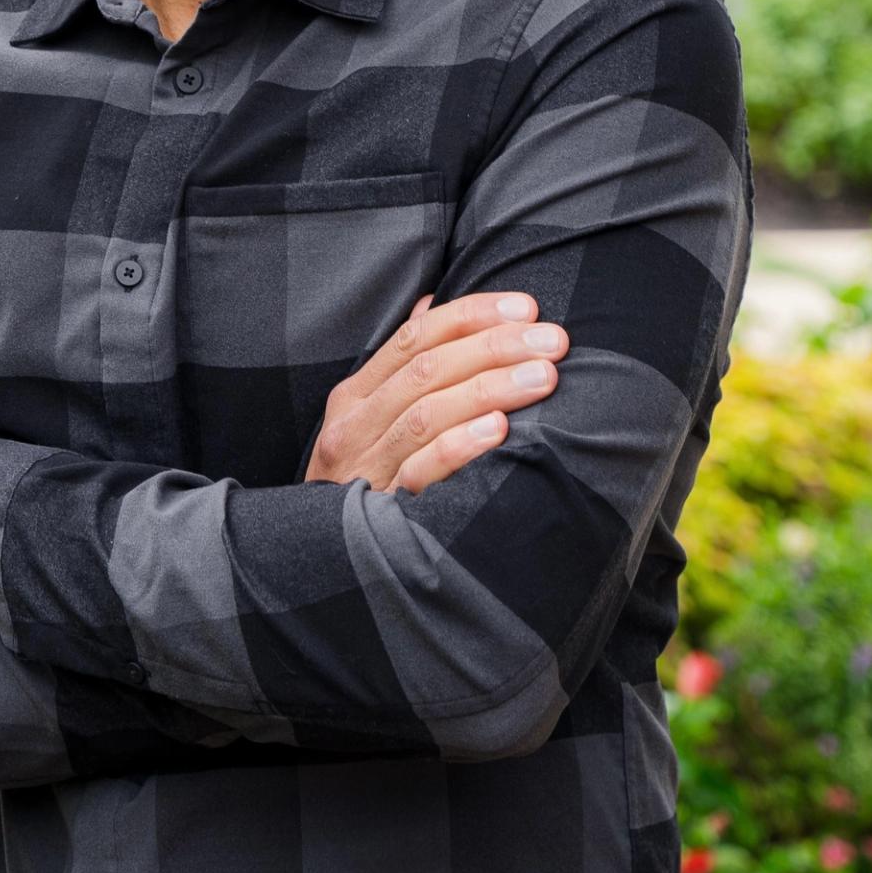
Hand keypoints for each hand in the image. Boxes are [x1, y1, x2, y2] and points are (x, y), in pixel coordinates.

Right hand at [305, 291, 568, 494]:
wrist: (317, 568)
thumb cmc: (359, 482)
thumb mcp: (368, 421)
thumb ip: (400, 367)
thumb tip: (428, 304)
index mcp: (356, 396)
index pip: (415, 338)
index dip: (472, 315)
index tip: (527, 308)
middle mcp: (354, 424)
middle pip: (427, 369)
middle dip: (496, 347)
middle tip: (553, 342)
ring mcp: (364, 467)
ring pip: (428, 413)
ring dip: (490, 388)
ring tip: (544, 377)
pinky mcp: (379, 512)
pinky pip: (419, 471)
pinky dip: (459, 445)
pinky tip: (499, 429)